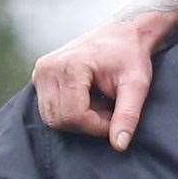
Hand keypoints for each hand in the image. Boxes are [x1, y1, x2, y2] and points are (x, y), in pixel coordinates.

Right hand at [32, 16, 162, 150]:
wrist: (122, 32)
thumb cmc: (131, 56)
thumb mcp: (137, 85)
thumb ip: (128, 114)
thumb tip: (120, 145)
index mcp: (69, 66)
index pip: (74, 115)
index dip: (97, 126)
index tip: (116, 118)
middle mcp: (47, 68)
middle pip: (60, 119)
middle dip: (87, 123)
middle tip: (110, 111)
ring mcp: (40, 72)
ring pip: (52, 117)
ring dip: (79, 119)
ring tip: (100, 104)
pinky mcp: (40, 77)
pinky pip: (50, 108)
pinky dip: (70, 111)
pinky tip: (89, 99)